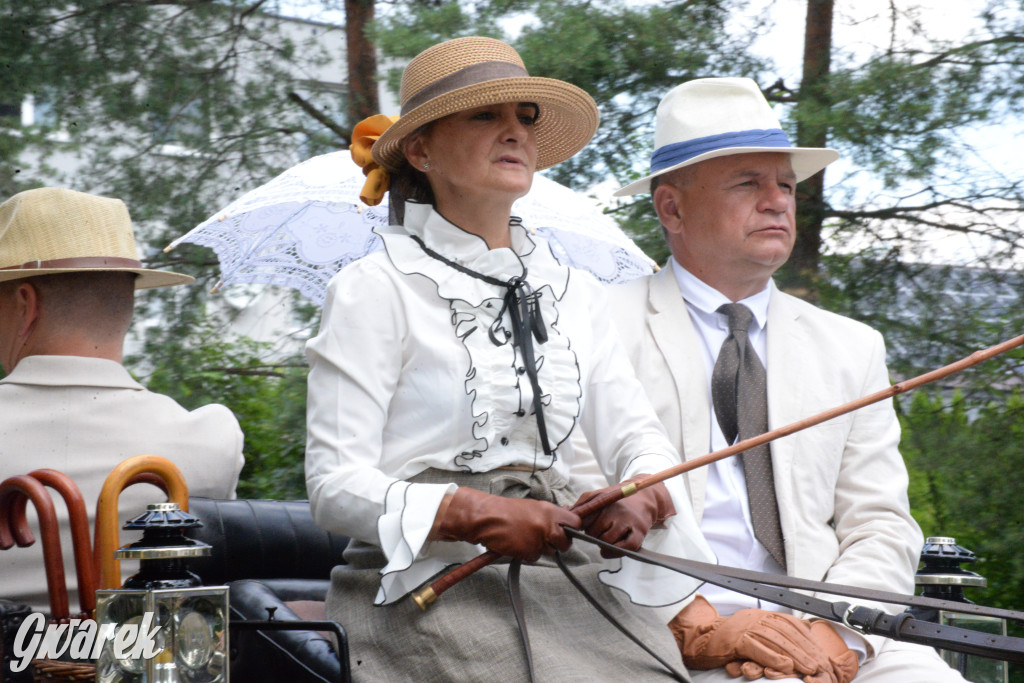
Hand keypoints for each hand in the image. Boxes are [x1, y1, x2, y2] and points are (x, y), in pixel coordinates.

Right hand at [431, 487, 580, 562]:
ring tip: (525, 538)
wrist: (486, 518)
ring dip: (540, 549)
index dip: (572, 529)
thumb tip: (564, 520)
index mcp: (549, 510)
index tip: (566, 532)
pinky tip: (517, 545)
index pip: (575, 522)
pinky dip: (527, 554)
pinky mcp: (529, 551)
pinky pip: (534, 558)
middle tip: (547, 541)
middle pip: (566, 542)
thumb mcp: (532, 506)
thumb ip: (549, 514)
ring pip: (550, 551)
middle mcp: (547, 524)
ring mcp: (539, 539)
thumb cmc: (505, 511)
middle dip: (558, 544)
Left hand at [573, 476, 674, 557]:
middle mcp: (617, 511)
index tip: (583, 527)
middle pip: (594, 532)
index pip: (585, 519)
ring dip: (602, 545)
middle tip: (597, 533)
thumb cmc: (616, 502)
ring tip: (603, 541)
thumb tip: (566, 511)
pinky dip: (614, 552)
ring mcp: (629, 522)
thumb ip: (582, 504)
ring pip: (608, 540)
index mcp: (605, 501)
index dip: (582, 526)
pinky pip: (625, 548)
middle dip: (592, 536)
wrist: (644, 499)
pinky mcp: (640, 533)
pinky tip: (609, 550)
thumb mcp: (598, 496)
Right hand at [668, 595, 834, 678]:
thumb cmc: (727, 643)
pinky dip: (772, 657)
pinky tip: (785, 666)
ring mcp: (745, 627)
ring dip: (795, 655)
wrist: (698, 640)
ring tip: (809, 669)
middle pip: (787, 632)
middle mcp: (755, 617)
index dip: (809, 641)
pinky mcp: (734, 640)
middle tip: (821, 666)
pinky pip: (757, 647)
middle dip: (807, 650)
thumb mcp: (754, 636)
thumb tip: (801, 645)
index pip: (792, 625)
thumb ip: (774, 639)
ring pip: (776, 640)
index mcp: (762, 616)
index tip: (822, 657)